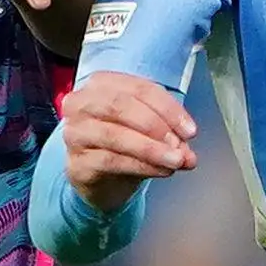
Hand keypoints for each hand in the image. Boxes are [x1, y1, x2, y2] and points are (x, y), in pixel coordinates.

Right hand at [62, 70, 196, 211]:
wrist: (101, 181)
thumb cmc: (124, 146)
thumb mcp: (148, 131)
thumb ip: (169, 134)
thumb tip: (188, 151)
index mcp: (102, 84)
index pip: (139, 88)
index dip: (169, 109)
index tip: (191, 130)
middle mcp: (81, 103)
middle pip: (122, 106)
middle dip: (157, 126)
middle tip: (180, 146)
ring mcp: (75, 133)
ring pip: (116, 136)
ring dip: (151, 149)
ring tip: (175, 161)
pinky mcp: (76, 163)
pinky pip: (111, 161)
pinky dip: (140, 166)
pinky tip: (160, 171)